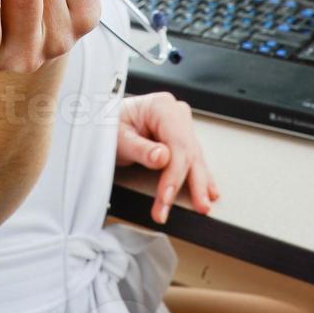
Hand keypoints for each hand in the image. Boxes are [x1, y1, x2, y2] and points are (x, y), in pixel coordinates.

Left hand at [115, 91, 220, 224]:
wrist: (104, 120)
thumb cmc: (109, 123)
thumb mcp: (119, 137)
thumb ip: (140, 148)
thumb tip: (163, 158)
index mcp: (161, 106)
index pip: (177, 144)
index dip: (174, 174)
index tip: (167, 197)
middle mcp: (174, 112)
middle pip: (189, 151)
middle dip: (193, 182)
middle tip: (197, 206)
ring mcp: (179, 124)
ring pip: (194, 156)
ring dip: (199, 183)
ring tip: (203, 204)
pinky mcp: (179, 137)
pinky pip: (192, 157)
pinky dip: (198, 175)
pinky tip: (208, 189)